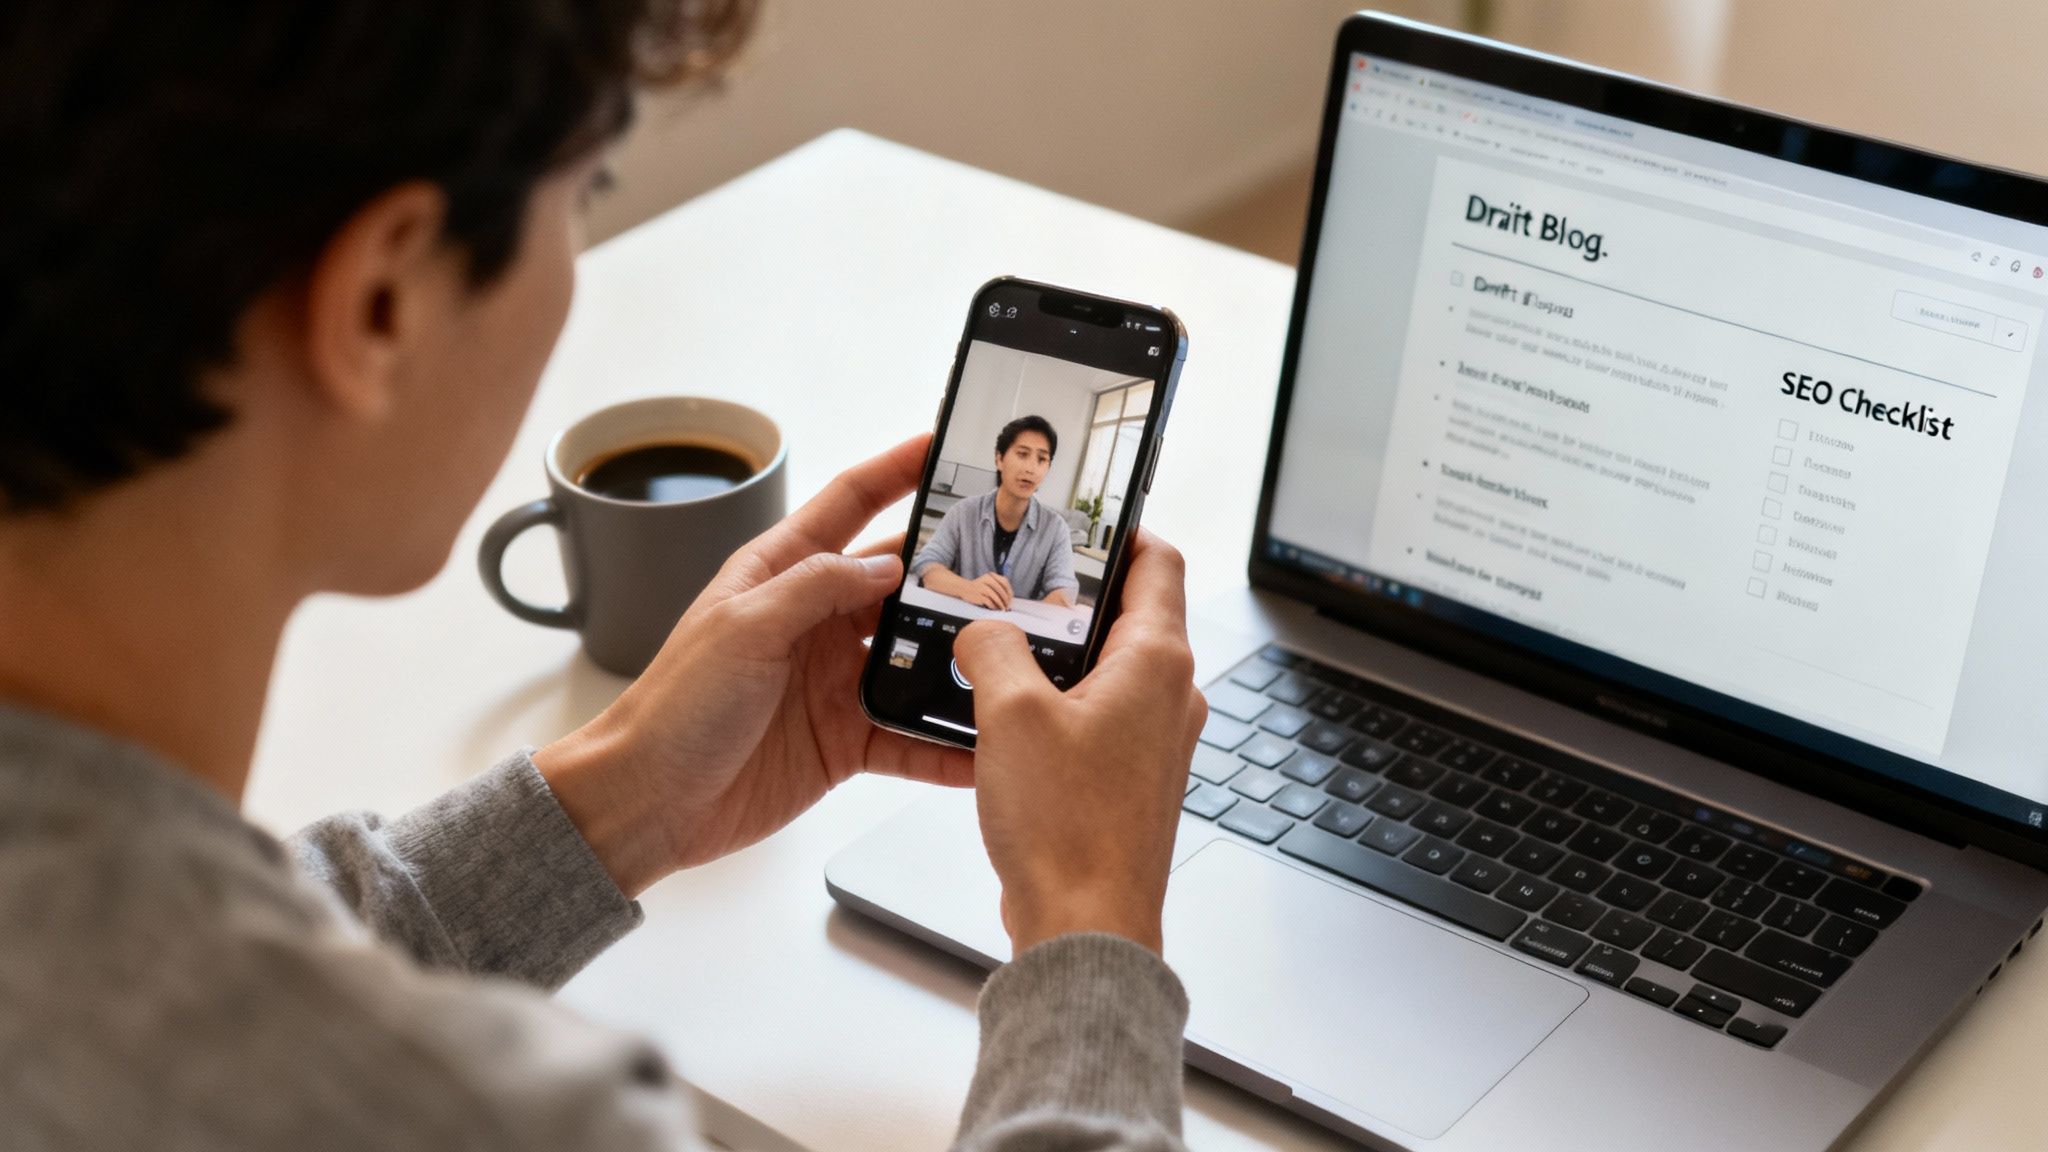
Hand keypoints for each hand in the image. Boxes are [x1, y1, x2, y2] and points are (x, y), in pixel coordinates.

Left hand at [534, 436, 973, 895]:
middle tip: (1010, 567)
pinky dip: (944, 743)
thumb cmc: (674, 708)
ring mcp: (833, 680)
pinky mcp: (846, 739)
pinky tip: (980, 746)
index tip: (943, 443)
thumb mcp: (744, 626)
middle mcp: (813, 621)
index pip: (848, 504)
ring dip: (958, 660)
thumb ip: (816, 586)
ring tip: (1010, 657)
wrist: (649, 801)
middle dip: (951, 574)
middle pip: (898, 583)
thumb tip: (886, 564)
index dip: (895, 470)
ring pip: (915, 659)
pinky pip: (908, 735)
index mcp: (779, 574)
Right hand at [954, 530, 1206, 954]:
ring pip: (1108, 671)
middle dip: (1071, 598)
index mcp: (1157, 663)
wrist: (1086, 929)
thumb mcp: (1009, 714)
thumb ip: (991, 648)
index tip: (1082, 518)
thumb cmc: (1069, 831)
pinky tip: (1004, 720)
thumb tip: (982, 630)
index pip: (1158, 561)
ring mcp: (1153, 742)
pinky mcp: (1129, 781)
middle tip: (1017, 583)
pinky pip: (1095, 721)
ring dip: (1057, 657)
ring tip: (999, 651)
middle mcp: (1170, 698)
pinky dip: (1056, 707)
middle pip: (1129, 616)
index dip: (1120, 530)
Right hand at [965, 571, 1013, 610]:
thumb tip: (1009, 596)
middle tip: (1007, 605)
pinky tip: (995, 608)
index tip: (1010, 597)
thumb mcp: (987, 581)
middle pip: (1001, 590)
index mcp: (990, 575)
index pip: (1004, 581)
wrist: (963, 588)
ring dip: (1001, 604)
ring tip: (1002, 608)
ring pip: (996, 597)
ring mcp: (983, 588)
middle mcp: (987, 580)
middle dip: (1006, 599)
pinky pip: (990, 602)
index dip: (1009, 590)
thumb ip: (998, 584)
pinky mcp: (979, 596)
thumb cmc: (978, 587)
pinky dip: (994, 606)